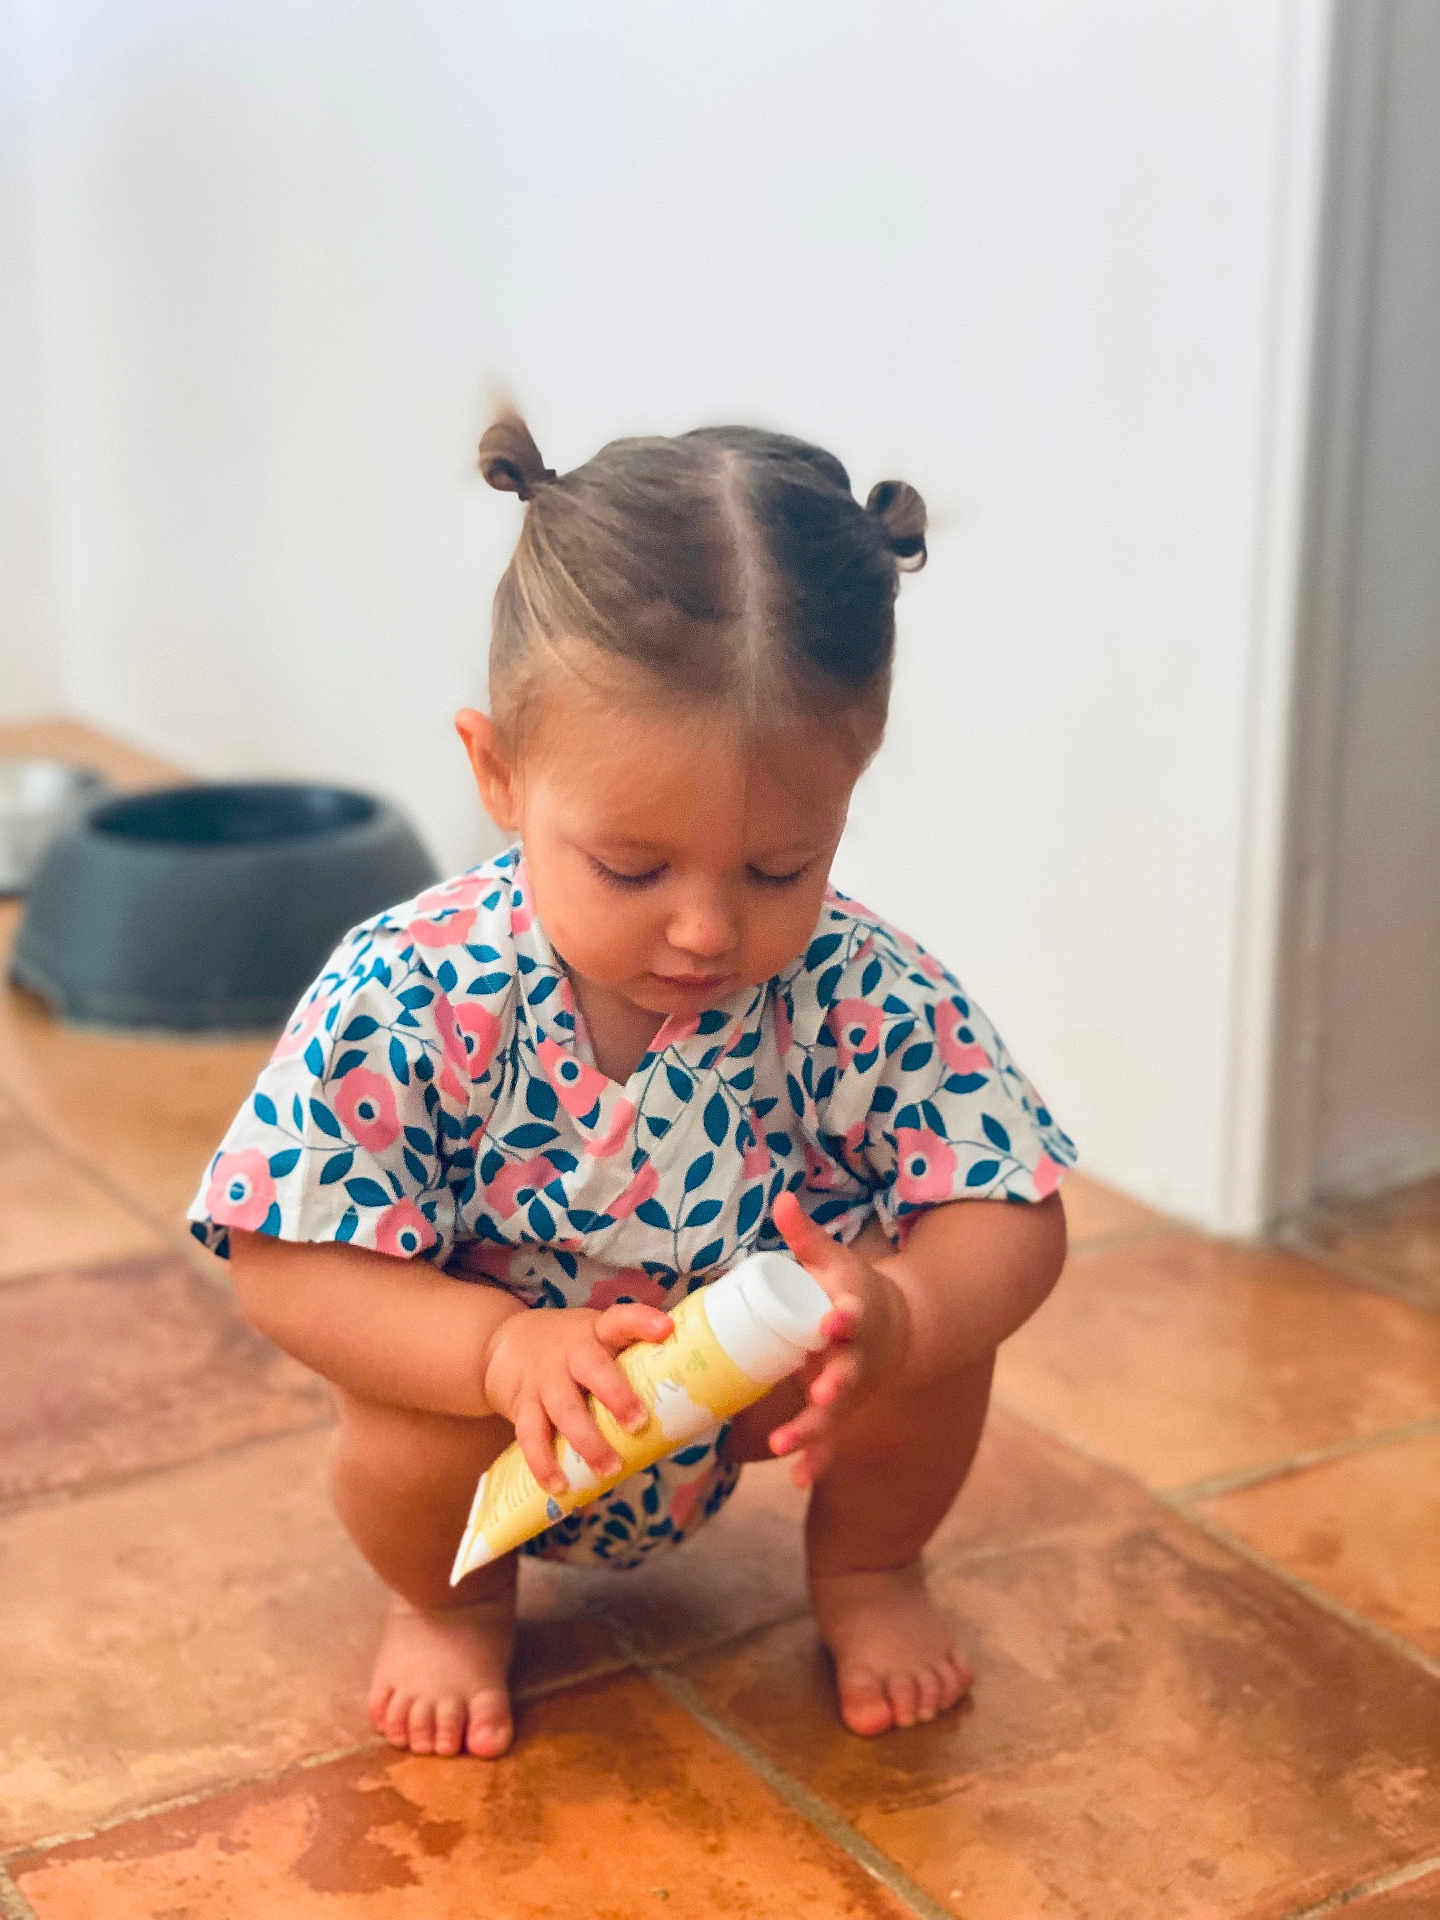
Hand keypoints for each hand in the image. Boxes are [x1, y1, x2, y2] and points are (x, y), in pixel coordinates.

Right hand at [481, 1302, 672, 1495]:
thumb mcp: (598, 1340)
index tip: (666, 1329)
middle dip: (616, 1395)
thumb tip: (688, 1407)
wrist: (507, 1343)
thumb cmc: (573, 1350)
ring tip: (609, 1468)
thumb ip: (632, 1364)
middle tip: (638, 1423)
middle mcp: (569, 1351)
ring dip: (587, 1440)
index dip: (642, 1321)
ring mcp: (544, 1378)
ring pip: (563, 1408)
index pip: (620, 1319)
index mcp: (597, 1331)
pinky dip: (544, 1463)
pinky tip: (560, 1486)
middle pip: (591, 1367)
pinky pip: (531, 1435)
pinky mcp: (522, 1405)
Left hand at [766, 1191, 909, 1488]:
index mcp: (854, 1315)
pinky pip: (830, 1442)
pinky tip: (796, 1479)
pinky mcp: (841, 1412)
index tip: (834, 1318)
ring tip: (785, 1444)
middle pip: (847, 1373)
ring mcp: (850, 1390)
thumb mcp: (834, 1261)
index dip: (844, 1317)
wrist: (895, 1329)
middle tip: (819, 1393)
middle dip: (835, 1383)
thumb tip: (781, 1198)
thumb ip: (806, 1236)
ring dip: (812, 1431)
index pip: (852, 1315)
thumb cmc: (851, 1290)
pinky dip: (815, 1461)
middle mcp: (856, 1357)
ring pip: (834, 1415)